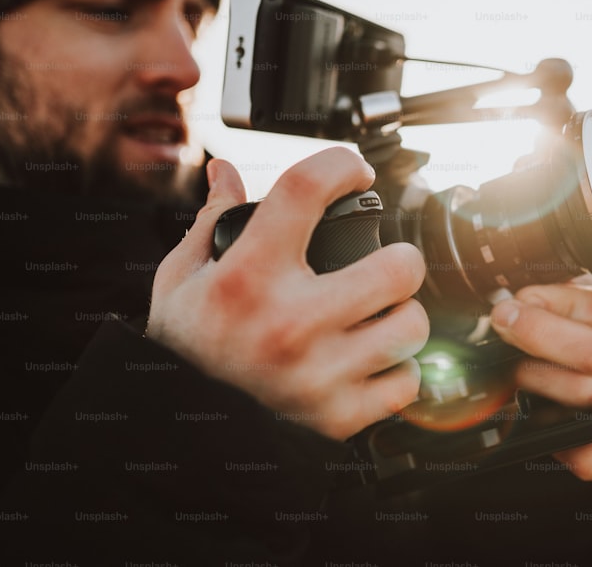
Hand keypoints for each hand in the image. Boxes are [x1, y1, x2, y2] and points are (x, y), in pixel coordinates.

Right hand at [146, 149, 429, 440]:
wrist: (178, 427)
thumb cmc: (188, 345)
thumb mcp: (183, 276)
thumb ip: (212, 221)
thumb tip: (225, 171)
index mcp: (247, 277)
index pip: (306, 189)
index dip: (341, 164)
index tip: (354, 172)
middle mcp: (288, 324)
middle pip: (398, 267)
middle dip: (397, 256)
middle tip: (382, 263)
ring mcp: (318, 375)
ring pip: (412, 325)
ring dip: (400, 314)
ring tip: (374, 315)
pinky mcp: (338, 416)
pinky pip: (407, 381)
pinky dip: (397, 370)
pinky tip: (369, 360)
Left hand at [490, 276, 591, 480]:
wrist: (577, 351)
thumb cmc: (561, 315)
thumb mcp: (558, 286)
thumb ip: (542, 283)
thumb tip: (503, 288)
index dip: (557, 303)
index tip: (520, 298)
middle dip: (539, 336)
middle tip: (504, 323)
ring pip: (588, 395)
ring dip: (540, 380)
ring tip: (513, 368)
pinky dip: (585, 456)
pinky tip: (556, 442)